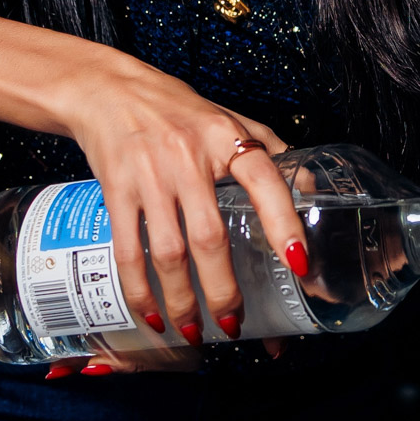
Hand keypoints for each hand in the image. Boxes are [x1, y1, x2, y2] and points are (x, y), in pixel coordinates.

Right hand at [55, 51, 309, 347]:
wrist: (109, 90)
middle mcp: (189, 156)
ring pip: (168, 252)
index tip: (298, 262)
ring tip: (192, 330)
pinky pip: (127, 249)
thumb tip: (310, 189)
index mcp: (226, 137)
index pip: (264, 178)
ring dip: (181, 299)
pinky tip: (152, 313)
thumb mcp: (231, 119)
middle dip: (223, 288)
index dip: (283, 222)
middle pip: (210, 236)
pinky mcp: (116, 189)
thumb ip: (271, 151)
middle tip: (233, 323)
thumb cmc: (178, 109)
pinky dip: (139, 289)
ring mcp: (150, 175)